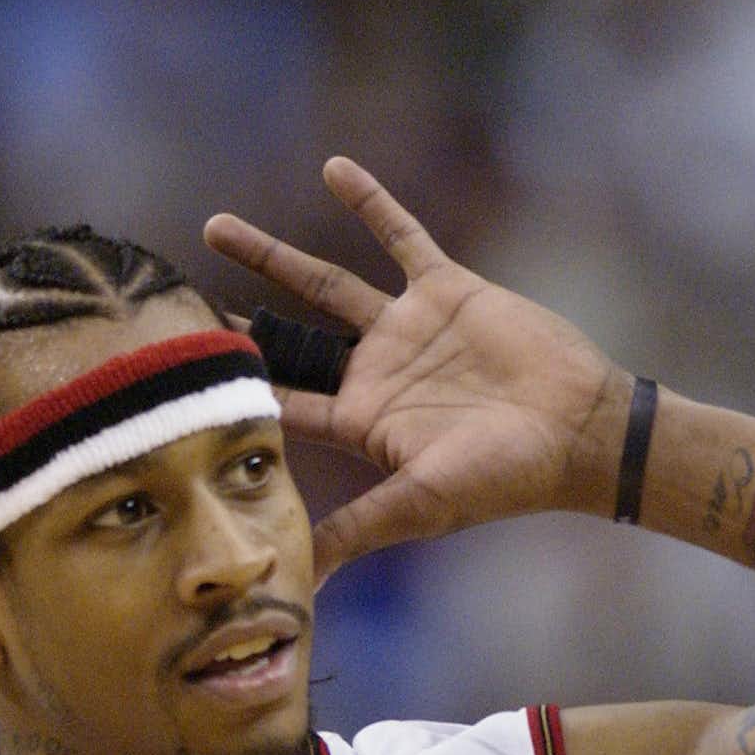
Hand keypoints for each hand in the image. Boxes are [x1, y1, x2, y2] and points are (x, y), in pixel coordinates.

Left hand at [204, 157, 625, 583]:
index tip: (173, 379)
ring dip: (269, 255)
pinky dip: (369, 202)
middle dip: (233, 320)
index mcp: (360, 422)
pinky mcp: (445, 289)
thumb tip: (296, 586)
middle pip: (284, 338)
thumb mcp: (418, 506)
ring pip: (322, 282)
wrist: (580, 431)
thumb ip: (354, 532)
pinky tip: (333, 168)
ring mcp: (406, 328)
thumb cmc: (503, 477)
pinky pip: (400, 236)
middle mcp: (373, 372)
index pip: (280, 403)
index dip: (231, 392)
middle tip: (177, 301)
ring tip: (214, 226)